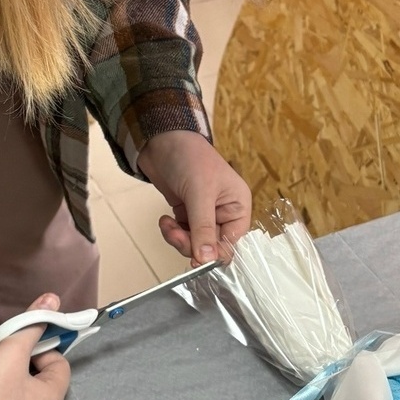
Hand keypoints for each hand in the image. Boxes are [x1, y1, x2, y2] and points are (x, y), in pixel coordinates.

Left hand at [137, 130, 251, 264]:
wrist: (161, 139)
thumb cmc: (189, 158)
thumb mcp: (199, 193)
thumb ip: (204, 228)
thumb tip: (207, 260)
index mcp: (238, 206)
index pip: (232, 242)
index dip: (215, 253)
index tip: (196, 259)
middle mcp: (224, 212)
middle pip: (211, 246)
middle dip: (191, 244)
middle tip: (175, 235)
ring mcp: (204, 213)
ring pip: (195, 242)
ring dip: (179, 239)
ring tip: (168, 224)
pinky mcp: (186, 212)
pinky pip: (182, 234)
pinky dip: (172, 232)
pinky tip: (165, 220)